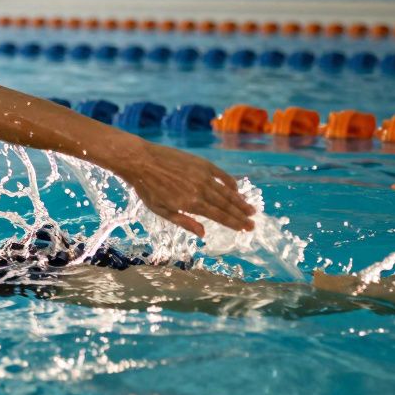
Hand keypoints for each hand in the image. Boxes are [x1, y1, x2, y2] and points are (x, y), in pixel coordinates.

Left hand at [115, 142, 255, 236]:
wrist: (141, 160)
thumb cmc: (147, 188)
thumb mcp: (161, 210)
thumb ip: (184, 222)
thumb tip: (203, 234)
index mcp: (191, 203)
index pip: (219, 216)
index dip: (234, 223)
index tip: (246, 229)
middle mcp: (200, 189)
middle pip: (226, 205)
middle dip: (241, 215)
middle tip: (253, 223)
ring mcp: (202, 175)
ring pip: (226, 191)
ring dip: (240, 201)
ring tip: (251, 209)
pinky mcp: (201, 163)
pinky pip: (220, 174)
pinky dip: (230, 182)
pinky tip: (236, 189)